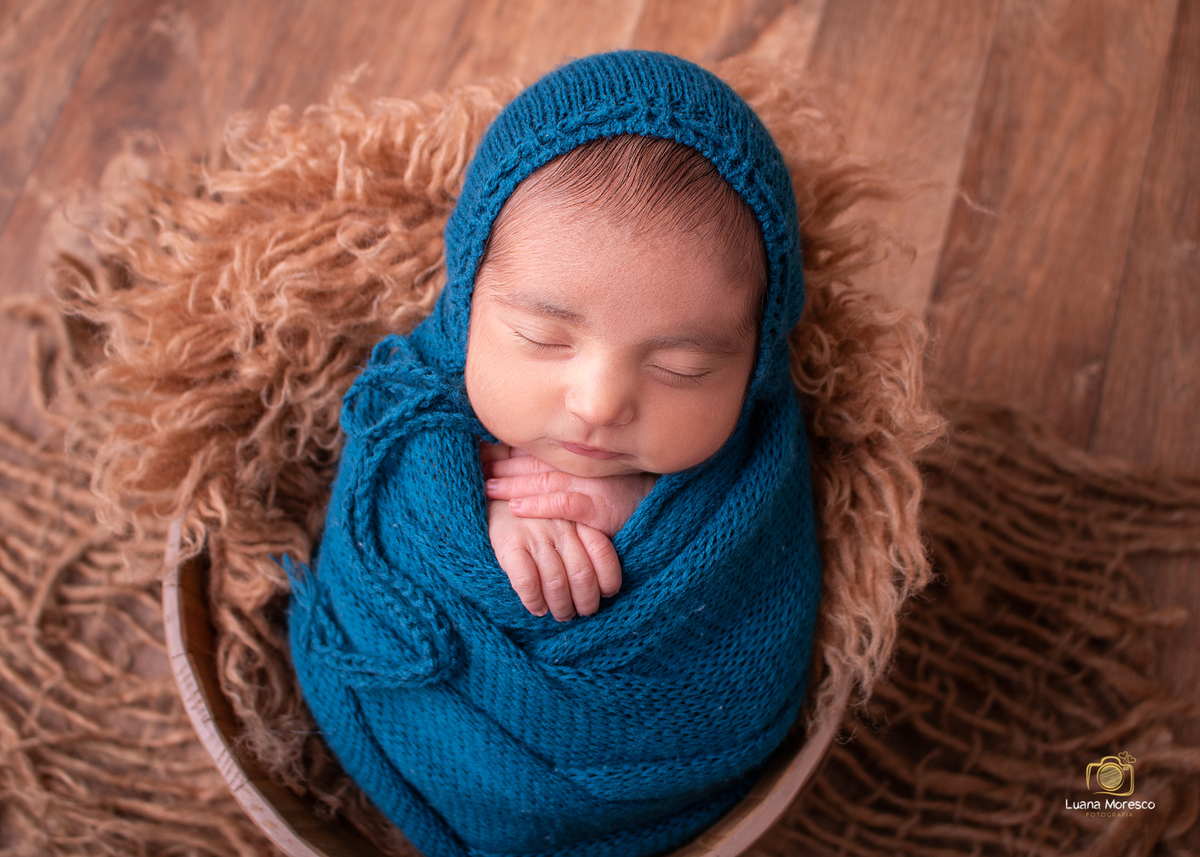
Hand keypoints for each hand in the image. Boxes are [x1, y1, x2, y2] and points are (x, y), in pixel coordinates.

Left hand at [483, 452, 656, 536]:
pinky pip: (562, 505)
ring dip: (511, 485)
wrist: (661, 502)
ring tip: (487, 486)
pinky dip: (538, 506)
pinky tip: (516, 509)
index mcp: (578, 455)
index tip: (482, 448)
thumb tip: (532, 461)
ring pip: (542, 483)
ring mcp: (589, 485)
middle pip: (533, 464)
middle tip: (475, 465)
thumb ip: (568, 464)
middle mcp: (580, 466)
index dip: (507, 450)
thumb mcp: (597, 468)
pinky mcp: (597, 508)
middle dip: (502, 464)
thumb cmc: (627, 488)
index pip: (536, 450)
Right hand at [486, 499, 620, 620]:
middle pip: (582, 574)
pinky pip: (527, 581)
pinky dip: (534, 601)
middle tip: (583, 611)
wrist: (493, 494)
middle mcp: (560, 526)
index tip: (606, 593)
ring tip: (562, 614)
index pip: (602, 551)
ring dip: (562, 607)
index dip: (609, 579)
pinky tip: (537, 608)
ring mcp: (534, 534)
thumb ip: (583, 538)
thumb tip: (602, 581)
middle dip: (586, 601)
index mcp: (577, 518)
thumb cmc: (536, 514)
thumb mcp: (566, 516)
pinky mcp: (509, 543)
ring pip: (556, 582)